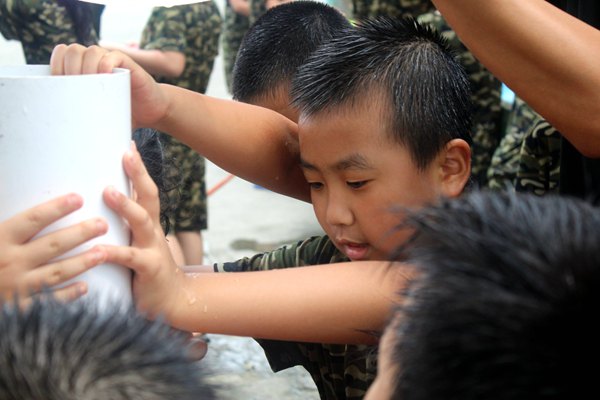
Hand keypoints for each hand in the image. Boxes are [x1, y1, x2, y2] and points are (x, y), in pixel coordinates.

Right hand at [0, 194, 107, 303]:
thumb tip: (3, 190)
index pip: (32, 220)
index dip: (56, 208)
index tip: (78, 198)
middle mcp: (9, 263)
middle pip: (53, 244)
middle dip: (81, 233)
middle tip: (103, 224)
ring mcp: (16, 287)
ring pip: (57, 271)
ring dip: (82, 262)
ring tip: (103, 252)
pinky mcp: (19, 309)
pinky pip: (49, 301)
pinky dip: (68, 295)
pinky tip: (85, 287)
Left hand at [50, 44, 168, 129]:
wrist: (152, 111)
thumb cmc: (123, 115)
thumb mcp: (98, 116)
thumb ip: (83, 117)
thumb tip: (63, 138)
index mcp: (84, 68)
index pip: (62, 54)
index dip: (56, 64)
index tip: (57, 84)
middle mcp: (96, 61)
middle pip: (73, 50)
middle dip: (69, 67)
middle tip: (73, 88)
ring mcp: (112, 61)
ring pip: (91, 51)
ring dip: (86, 66)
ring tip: (89, 85)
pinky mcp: (128, 65)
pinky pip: (113, 56)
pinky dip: (106, 64)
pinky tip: (105, 77)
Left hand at [101, 145, 184, 319]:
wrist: (174, 301)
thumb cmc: (148, 271)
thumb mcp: (139, 244)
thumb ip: (124, 228)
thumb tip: (100, 209)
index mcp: (149, 224)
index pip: (145, 190)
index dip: (138, 168)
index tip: (127, 144)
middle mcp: (153, 231)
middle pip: (149, 196)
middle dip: (138, 174)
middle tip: (126, 153)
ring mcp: (153, 249)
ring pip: (141, 221)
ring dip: (126, 205)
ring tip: (108, 191)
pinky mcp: (148, 269)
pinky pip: (129, 258)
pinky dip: (112, 252)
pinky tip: (97, 249)